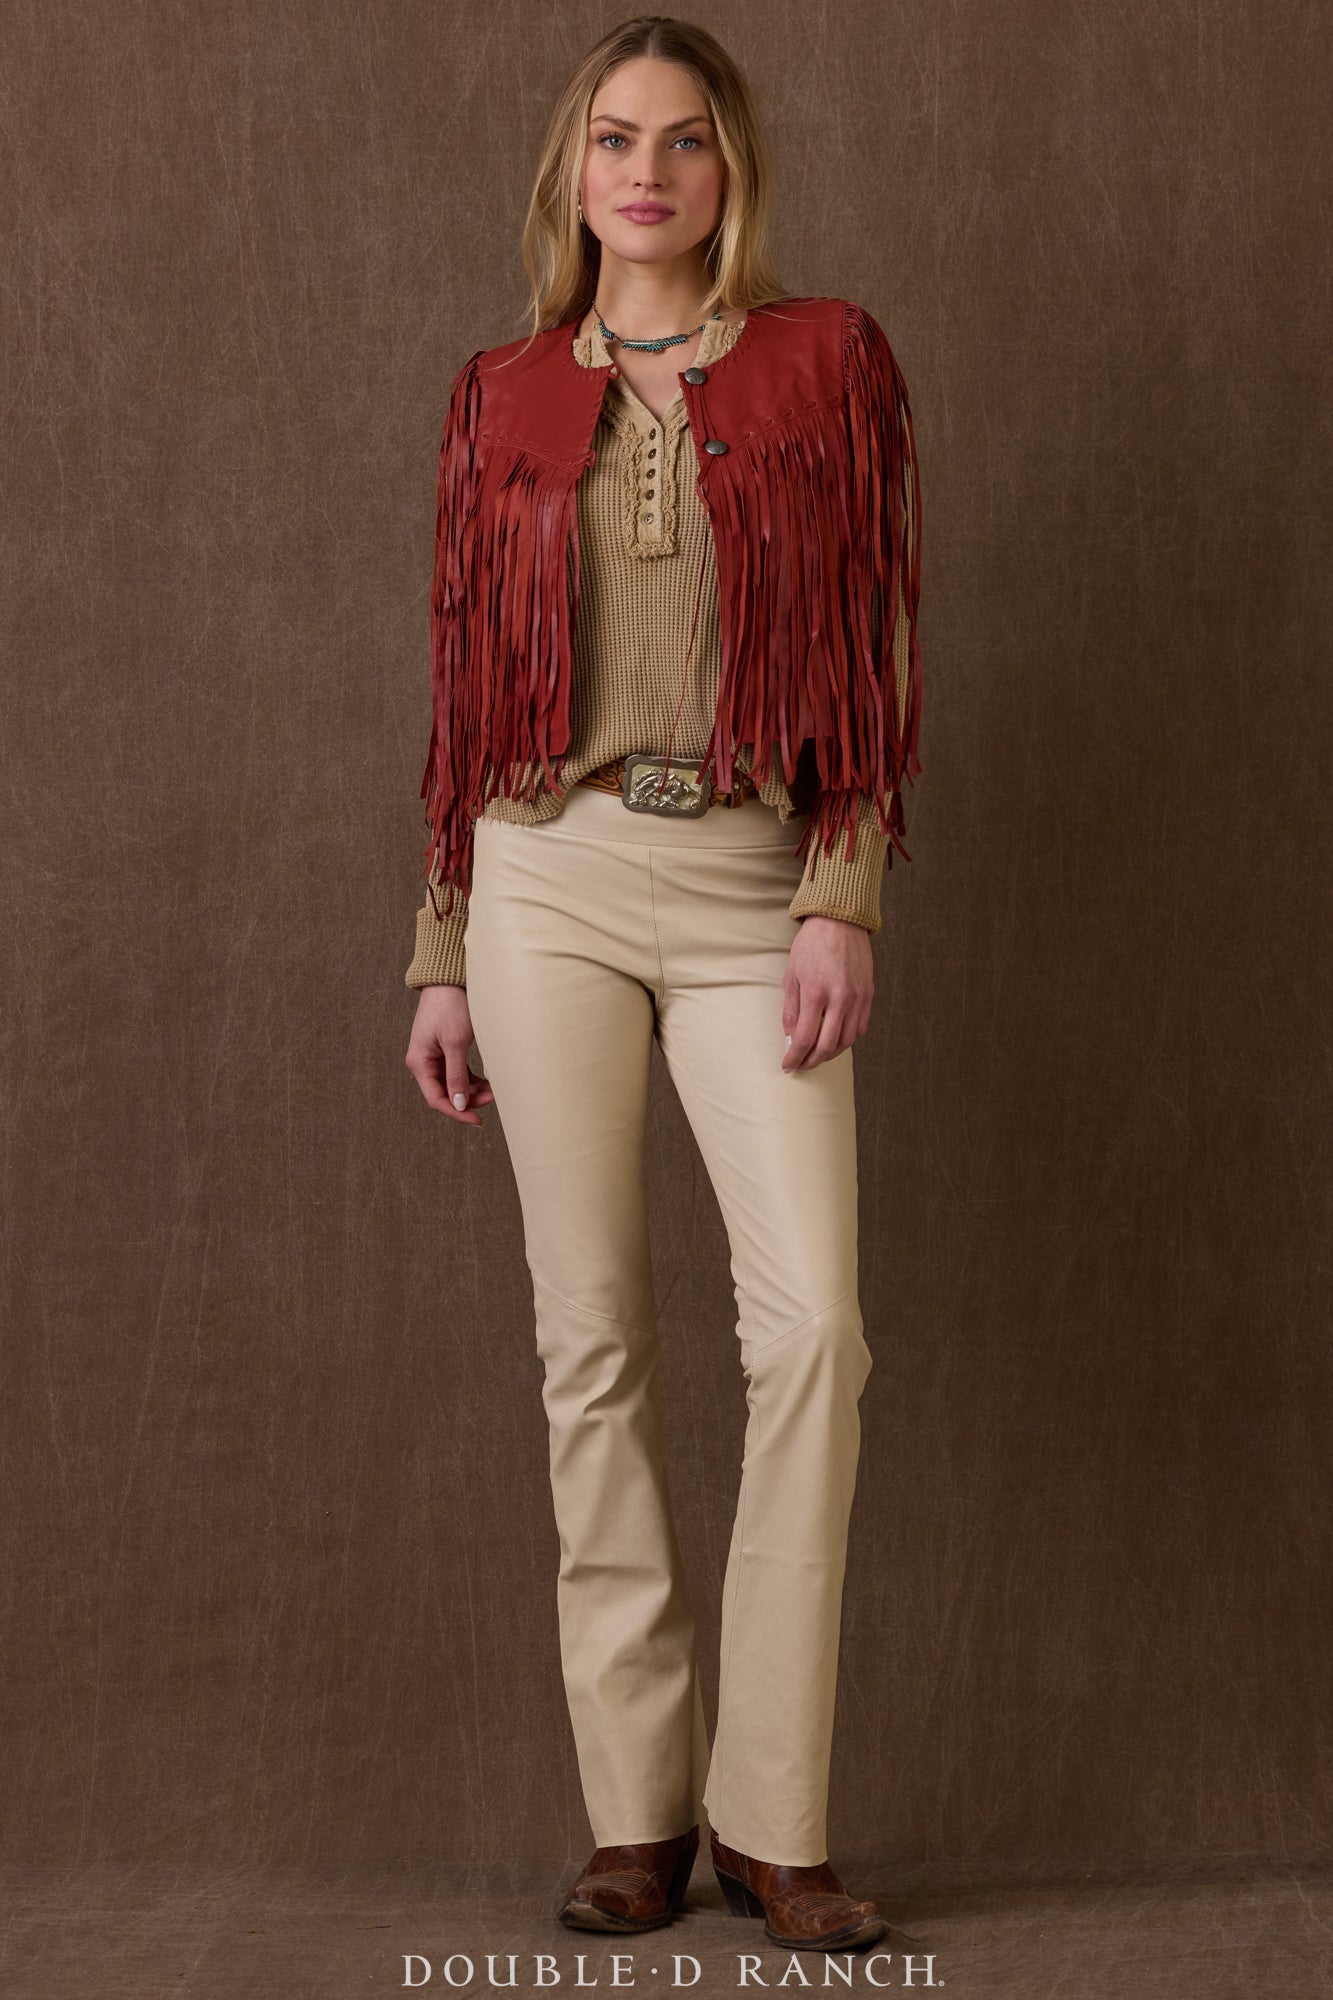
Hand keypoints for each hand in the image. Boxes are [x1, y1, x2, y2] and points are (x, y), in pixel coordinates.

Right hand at [405, 985, 494, 1125]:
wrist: (449, 980)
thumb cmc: (450, 1007)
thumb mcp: (456, 1043)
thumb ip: (456, 1076)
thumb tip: (460, 1105)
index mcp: (419, 1062)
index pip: (437, 1099)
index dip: (457, 1112)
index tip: (478, 1120)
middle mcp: (424, 1063)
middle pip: (446, 1093)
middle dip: (469, 1099)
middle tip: (494, 1097)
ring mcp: (435, 1057)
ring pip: (454, 1085)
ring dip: (473, 1090)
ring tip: (495, 1088)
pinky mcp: (446, 1051)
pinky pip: (459, 1073)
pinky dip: (473, 1079)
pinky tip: (488, 1081)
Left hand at [782, 916, 874, 1070]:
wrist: (840, 921)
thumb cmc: (811, 946)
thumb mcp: (792, 976)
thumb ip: (791, 1012)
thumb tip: (791, 1041)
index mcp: (816, 993)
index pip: (805, 1039)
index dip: (795, 1058)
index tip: (787, 1066)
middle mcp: (840, 998)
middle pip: (827, 1046)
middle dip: (812, 1062)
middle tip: (801, 1066)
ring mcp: (858, 998)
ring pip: (847, 1041)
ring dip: (830, 1053)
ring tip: (816, 1054)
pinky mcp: (869, 994)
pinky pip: (860, 1028)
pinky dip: (847, 1039)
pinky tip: (835, 1039)